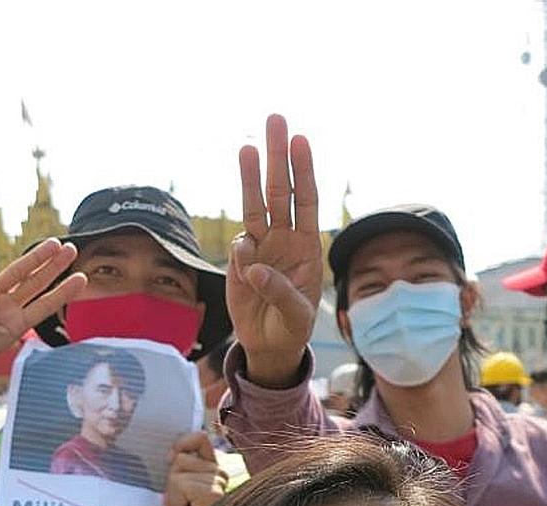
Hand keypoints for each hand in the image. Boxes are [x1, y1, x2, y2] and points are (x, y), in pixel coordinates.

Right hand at [0, 239, 86, 378]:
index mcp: (16, 324)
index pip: (44, 305)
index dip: (63, 292)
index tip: (81, 278)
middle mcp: (7, 307)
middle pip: (35, 282)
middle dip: (53, 265)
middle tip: (70, 247)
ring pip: (14, 272)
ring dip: (35, 258)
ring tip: (52, 245)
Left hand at [163, 432, 227, 505]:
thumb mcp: (179, 491)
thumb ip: (179, 470)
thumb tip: (172, 454)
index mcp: (214, 470)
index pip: (199, 438)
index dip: (181, 444)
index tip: (170, 459)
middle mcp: (220, 474)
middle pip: (180, 457)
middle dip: (171, 483)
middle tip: (180, 505)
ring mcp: (219, 482)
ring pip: (177, 471)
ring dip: (172, 496)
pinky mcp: (212, 492)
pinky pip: (180, 484)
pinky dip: (175, 503)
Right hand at [228, 114, 324, 387]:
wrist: (269, 344)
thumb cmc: (292, 327)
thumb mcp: (297, 316)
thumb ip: (281, 292)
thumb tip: (255, 268)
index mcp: (307, 244)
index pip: (305, 200)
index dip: (303, 171)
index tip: (300, 141)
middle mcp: (284, 237)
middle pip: (279, 190)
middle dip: (277, 156)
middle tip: (275, 119)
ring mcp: (260, 246)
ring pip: (254, 205)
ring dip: (250, 176)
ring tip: (247, 146)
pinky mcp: (239, 260)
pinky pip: (239, 247)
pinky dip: (242, 254)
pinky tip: (250, 275)